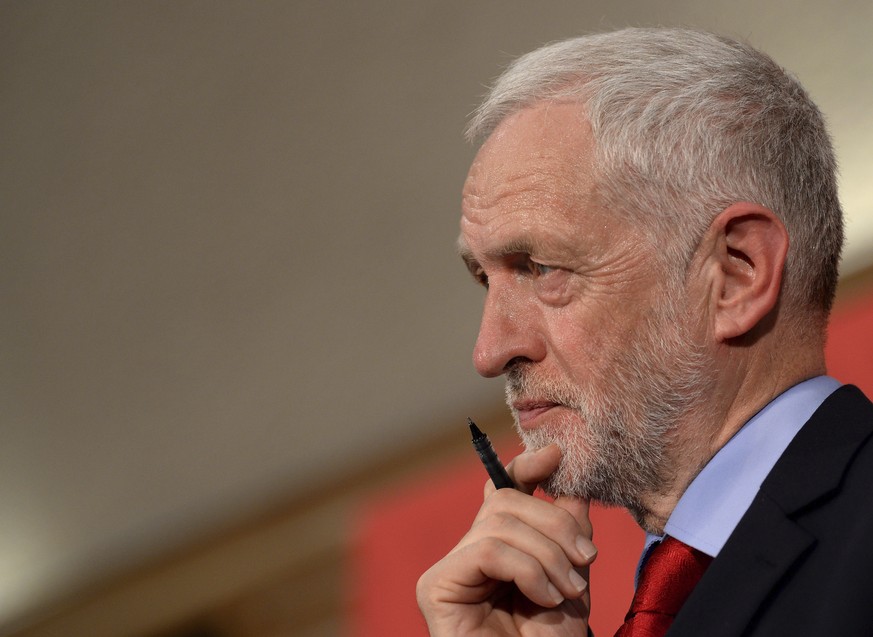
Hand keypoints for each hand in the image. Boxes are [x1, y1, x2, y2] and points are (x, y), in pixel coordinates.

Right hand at [416, 444, 596, 635]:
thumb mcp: (571, 582)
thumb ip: (567, 534)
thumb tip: (571, 485)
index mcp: (498, 552)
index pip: (501, 492)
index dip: (524, 468)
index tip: (556, 455)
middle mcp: (467, 556)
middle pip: (505, 500)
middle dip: (554, 523)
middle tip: (585, 560)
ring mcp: (449, 571)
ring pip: (499, 521)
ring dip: (547, 553)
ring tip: (567, 590)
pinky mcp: (437, 588)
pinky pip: (487, 549)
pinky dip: (526, 568)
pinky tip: (544, 596)